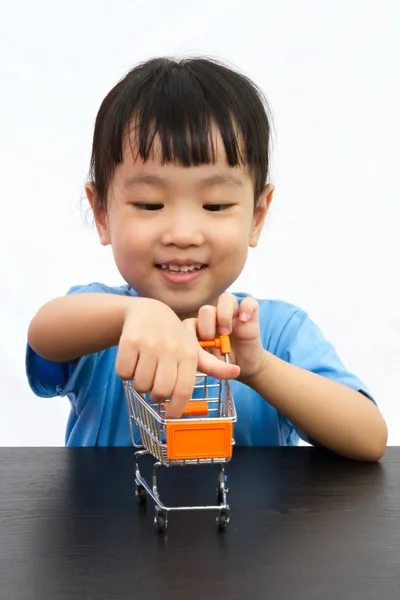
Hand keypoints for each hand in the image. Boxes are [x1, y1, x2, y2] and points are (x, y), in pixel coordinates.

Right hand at [116, 298, 239, 417]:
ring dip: (140, 385)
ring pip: (141, 385)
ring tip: (144, 372)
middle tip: (155, 389)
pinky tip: (132, 363)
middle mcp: (170, 349)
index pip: (183, 390)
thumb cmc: (174, 337)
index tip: (171, 416)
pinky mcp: (130, 341)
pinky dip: (125, 374)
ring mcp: (149, 344)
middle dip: (156, 396)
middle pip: (160, 392)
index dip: (176, 408)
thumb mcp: (194, 349)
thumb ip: (212, 365)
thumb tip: (237, 372)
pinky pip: (124, 373)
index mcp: (188, 354)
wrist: (148, 312)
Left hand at [183, 293, 265, 383]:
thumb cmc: (223, 364)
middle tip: (212, 341)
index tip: (195, 349)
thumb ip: (201, 359)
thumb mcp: (210, 364)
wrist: (244, 366)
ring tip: (226, 332)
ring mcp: (232, 314)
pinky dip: (246, 308)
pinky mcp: (249, 315)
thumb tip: (192, 357)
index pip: (190, 323)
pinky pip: (248, 301)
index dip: (190, 334)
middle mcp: (215, 318)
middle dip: (207, 326)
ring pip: (225, 299)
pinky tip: (244, 320)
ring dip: (223, 315)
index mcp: (201, 328)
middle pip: (206, 309)